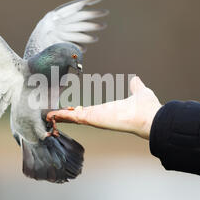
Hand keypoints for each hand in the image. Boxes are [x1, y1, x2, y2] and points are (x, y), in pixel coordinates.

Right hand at [46, 76, 161, 138]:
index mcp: (109, 111)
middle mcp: (101, 116)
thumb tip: (136, 80)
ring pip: (73, 118)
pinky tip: (51, 115)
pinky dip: (62, 116)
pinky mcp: (94, 118)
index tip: (69, 109)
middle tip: (51, 114)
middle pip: (78, 116)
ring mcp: (96, 119)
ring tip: (47, 115)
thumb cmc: (148, 108)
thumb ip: (135, 87)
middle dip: (65, 116)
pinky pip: (75, 117)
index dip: (78, 110)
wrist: (152, 118)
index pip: (89, 111)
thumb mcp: (139, 92)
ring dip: (60, 116)